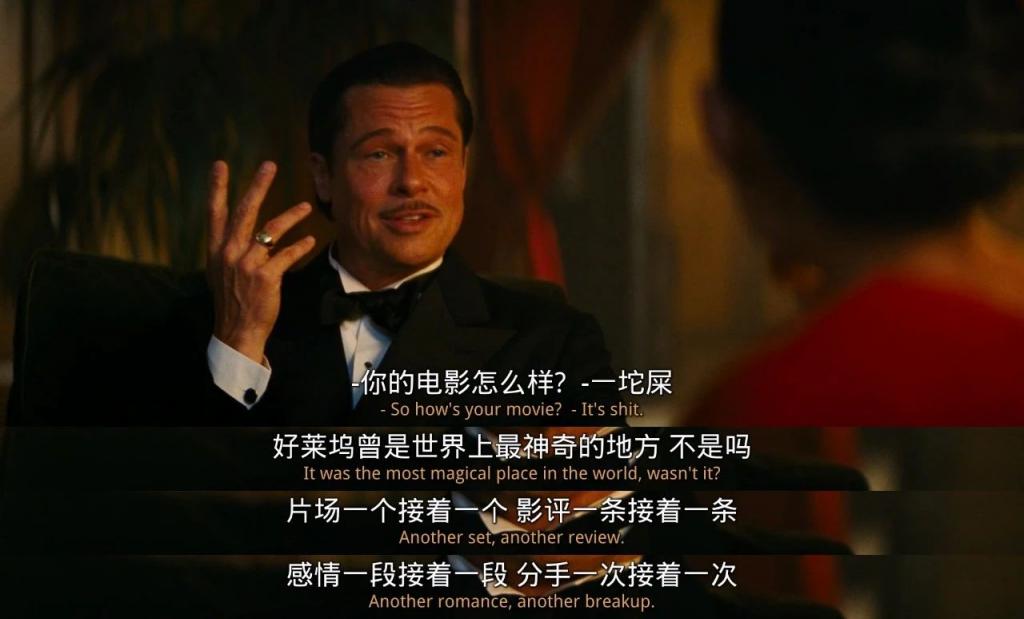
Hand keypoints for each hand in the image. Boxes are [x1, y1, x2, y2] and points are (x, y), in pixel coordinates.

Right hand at [206, 160, 316, 362]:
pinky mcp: (266, 277)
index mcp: (215, 249)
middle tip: (269, 165)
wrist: (237, 330)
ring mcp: (247, 264)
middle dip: (258, 186)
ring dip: (291, 216)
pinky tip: (310, 240)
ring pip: (271, 230)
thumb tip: (241, 232)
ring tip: (307, 207)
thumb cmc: (232, 300)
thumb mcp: (220, 272)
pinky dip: (300, 246)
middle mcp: (229, 253)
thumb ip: (228, 250)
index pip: (215, 212)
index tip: (220, 164)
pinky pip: (287, 255)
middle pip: (244, 212)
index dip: (217, 188)